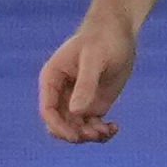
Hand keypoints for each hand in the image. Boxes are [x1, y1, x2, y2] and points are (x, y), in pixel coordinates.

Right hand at [38, 17, 136, 142]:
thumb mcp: (94, 59)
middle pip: (59, 125)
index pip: (48, 111)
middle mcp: (61, 93)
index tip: (77, 135)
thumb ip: (85, 84)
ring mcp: (77, 100)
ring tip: (109, 130)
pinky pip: (92, 126)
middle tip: (97, 132)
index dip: (59, 127)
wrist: (119, 30)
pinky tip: (114, 128)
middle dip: (76, 134)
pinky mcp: (94, 104)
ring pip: (76, 129)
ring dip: (90, 136)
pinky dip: (101, 132)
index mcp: (52, 79)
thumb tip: (76, 111)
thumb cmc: (103, 38)